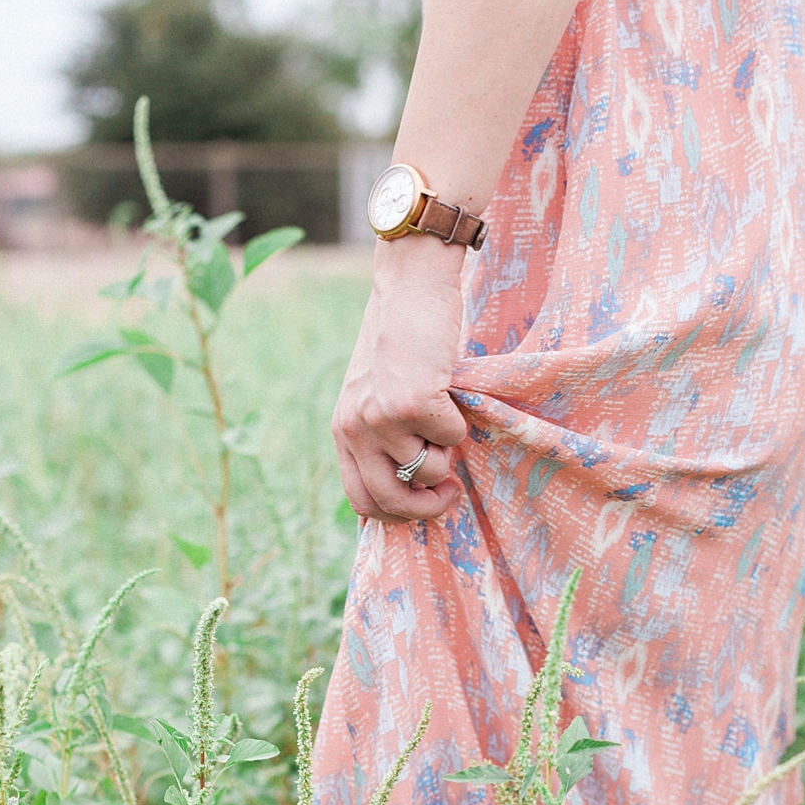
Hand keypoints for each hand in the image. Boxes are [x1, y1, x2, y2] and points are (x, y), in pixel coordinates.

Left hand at [332, 234, 468, 521]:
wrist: (410, 289)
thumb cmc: (403, 341)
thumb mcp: (375, 394)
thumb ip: (381, 437)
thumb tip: (411, 486)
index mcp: (343, 430)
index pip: (362, 501)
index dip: (398, 515)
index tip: (425, 504)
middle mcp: (355, 429)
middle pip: (390, 501)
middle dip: (428, 507)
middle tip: (452, 492)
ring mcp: (381, 417)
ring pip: (429, 470)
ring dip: (448, 451)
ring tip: (444, 416)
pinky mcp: (412, 402)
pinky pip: (451, 439)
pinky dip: (461, 421)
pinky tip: (449, 392)